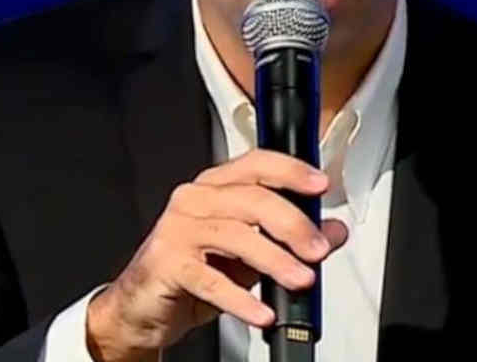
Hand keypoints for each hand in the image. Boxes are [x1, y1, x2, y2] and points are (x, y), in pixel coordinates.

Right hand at [84, 149, 349, 361]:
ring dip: (274, 261)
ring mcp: (177, 228)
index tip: (321, 186)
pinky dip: (241, 298)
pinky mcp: (165, 262)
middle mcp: (195, 199)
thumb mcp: (250, 256)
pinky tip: (263, 312)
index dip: (291, 171)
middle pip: (251, 199)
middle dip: (292, 224)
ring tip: (301, 280)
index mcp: (216, 187)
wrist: (142, 306)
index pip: (256, 163)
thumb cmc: (194, 272)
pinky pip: (211, 279)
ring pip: (235, 236)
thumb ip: (290, 240)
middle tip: (318, 250)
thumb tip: (334, 232)